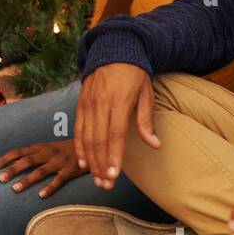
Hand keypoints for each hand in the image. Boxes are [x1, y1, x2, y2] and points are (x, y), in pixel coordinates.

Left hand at [0, 141, 85, 197]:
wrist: (89, 147)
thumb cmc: (62, 151)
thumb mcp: (46, 148)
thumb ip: (31, 155)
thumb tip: (10, 164)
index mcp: (40, 147)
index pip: (18, 151)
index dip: (5, 159)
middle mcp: (48, 153)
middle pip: (27, 161)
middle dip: (12, 169)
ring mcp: (59, 161)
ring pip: (40, 171)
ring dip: (27, 180)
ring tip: (15, 189)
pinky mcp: (71, 171)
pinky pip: (59, 180)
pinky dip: (50, 188)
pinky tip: (41, 196)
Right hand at [74, 63, 159, 189]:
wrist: (114, 49)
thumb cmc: (135, 74)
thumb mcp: (146, 93)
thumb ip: (147, 121)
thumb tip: (155, 145)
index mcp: (119, 102)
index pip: (115, 135)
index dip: (113, 157)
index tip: (114, 175)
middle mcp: (101, 104)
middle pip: (98, 140)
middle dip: (101, 165)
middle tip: (105, 185)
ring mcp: (88, 104)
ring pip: (86, 137)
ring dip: (90, 160)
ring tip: (96, 179)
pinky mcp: (81, 103)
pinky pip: (78, 129)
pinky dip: (80, 147)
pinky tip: (83, 161)